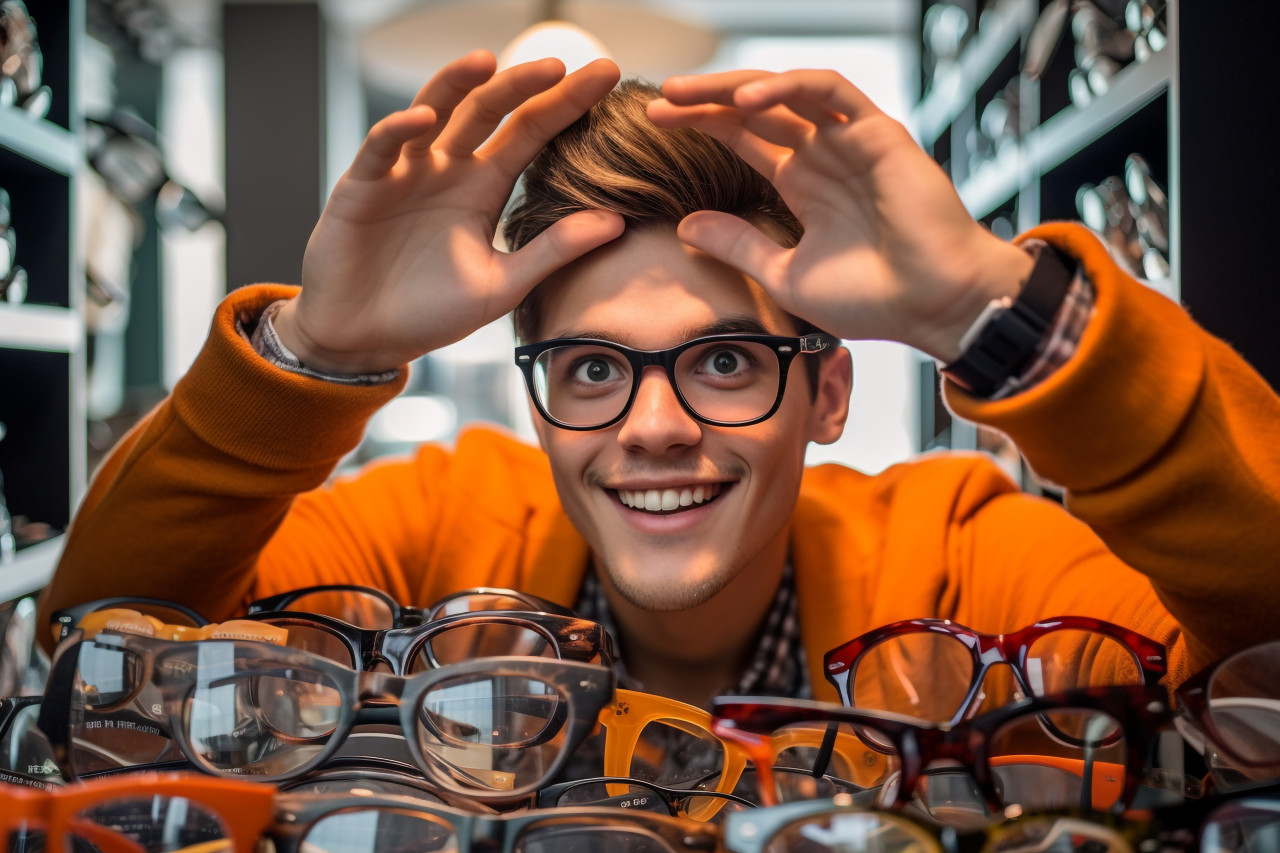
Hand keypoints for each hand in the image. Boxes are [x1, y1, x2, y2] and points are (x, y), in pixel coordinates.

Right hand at [276, 51, 625, 373]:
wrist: (368, 339)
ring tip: (488, 62)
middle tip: (559, 64)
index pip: (530, 132)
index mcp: (484, 186)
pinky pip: (381, 148)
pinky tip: (424, 119)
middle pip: (488, 110)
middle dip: (522, 84)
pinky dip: (399, 129)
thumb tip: (618, 222)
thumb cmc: (432, 312)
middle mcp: (448, 168)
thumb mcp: (504, 285)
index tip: (606, 75)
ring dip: (457, 84)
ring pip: (433, 111)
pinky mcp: (362, 186)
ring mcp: (404, 172)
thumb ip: (553, 251)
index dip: (565, 103)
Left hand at [647, 69, 1033, 361]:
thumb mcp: (786, 274)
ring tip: (687, 92)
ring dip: (735, 87)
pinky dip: (789, 89)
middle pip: (755, 110)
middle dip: (706, 100)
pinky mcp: (878, 132)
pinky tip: (747, 101)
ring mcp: (850, 140)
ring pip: (786, 93)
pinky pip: (830, 93)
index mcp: (801, 184)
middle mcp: (823, 155)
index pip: (742, 138)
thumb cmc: (873, 298)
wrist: (933, 306)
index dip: (700, 126)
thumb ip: (739, 247)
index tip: (654, 125)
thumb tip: (684, 227)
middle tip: (660, 98)